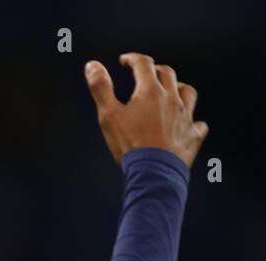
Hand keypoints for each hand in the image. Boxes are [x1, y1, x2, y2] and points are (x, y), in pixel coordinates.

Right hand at [85, 54, 207, 167]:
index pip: (143, 64)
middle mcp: (171, 98)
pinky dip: (193, 120)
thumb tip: (92, 65)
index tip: (125, 61)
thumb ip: (101, 88)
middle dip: (154, 70)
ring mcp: (185, 115)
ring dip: (178, 87)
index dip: (132, 59)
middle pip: (167, 74)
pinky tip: (188, 123)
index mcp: (150, 91)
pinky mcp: (192, 134)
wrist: (154, 171)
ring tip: (171, 90)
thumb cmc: (130, 144)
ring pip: (187, 92)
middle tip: (144, 73)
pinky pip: (198, 123)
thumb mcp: (108, 115)